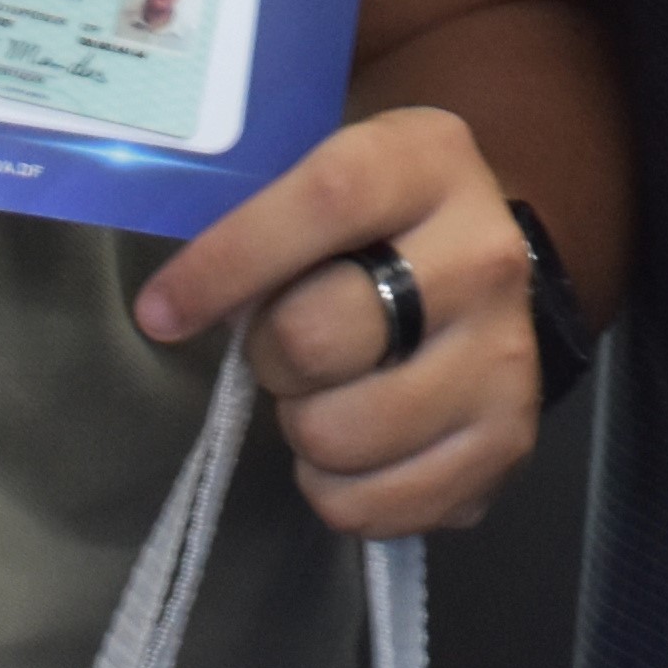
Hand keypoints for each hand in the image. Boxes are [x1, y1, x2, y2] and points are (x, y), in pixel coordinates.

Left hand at [133, 104, 543, 535]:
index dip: (230, 260)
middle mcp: (484, 256)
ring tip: (325, 391)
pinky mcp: (507, 445)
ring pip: (335, 433)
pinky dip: (333, 488)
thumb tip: (174, 306)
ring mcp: (505, 357)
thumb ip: (260, 219)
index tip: (160, 311)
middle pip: (316, 336)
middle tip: (282, 345)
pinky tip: (355, 446)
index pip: (326, 202)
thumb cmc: (373, 226)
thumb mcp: (327, 180)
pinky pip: (366, 505)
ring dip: (302, 424)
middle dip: (269, 354)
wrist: (482, 275)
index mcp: (430, 163)